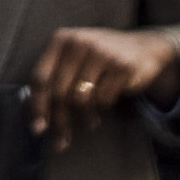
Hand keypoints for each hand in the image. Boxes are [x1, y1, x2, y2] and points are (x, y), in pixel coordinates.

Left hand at [25, 21, 179, 148]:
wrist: (142, 48)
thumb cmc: (99, 59)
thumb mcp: (73, 61)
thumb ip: (53, 83)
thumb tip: (38, 124)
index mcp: (60, 40)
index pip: (40, 78)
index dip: (37, 106)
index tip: (38, 129)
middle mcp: (79, 42)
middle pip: (59, 92)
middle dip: (60, 121)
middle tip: (62, 140)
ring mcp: (101, 53)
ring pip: (80, 99)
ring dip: (83, 117)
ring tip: (90, 121)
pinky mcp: (121, 66)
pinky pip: (103, 99)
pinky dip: (102, 109)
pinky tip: (105, 106)